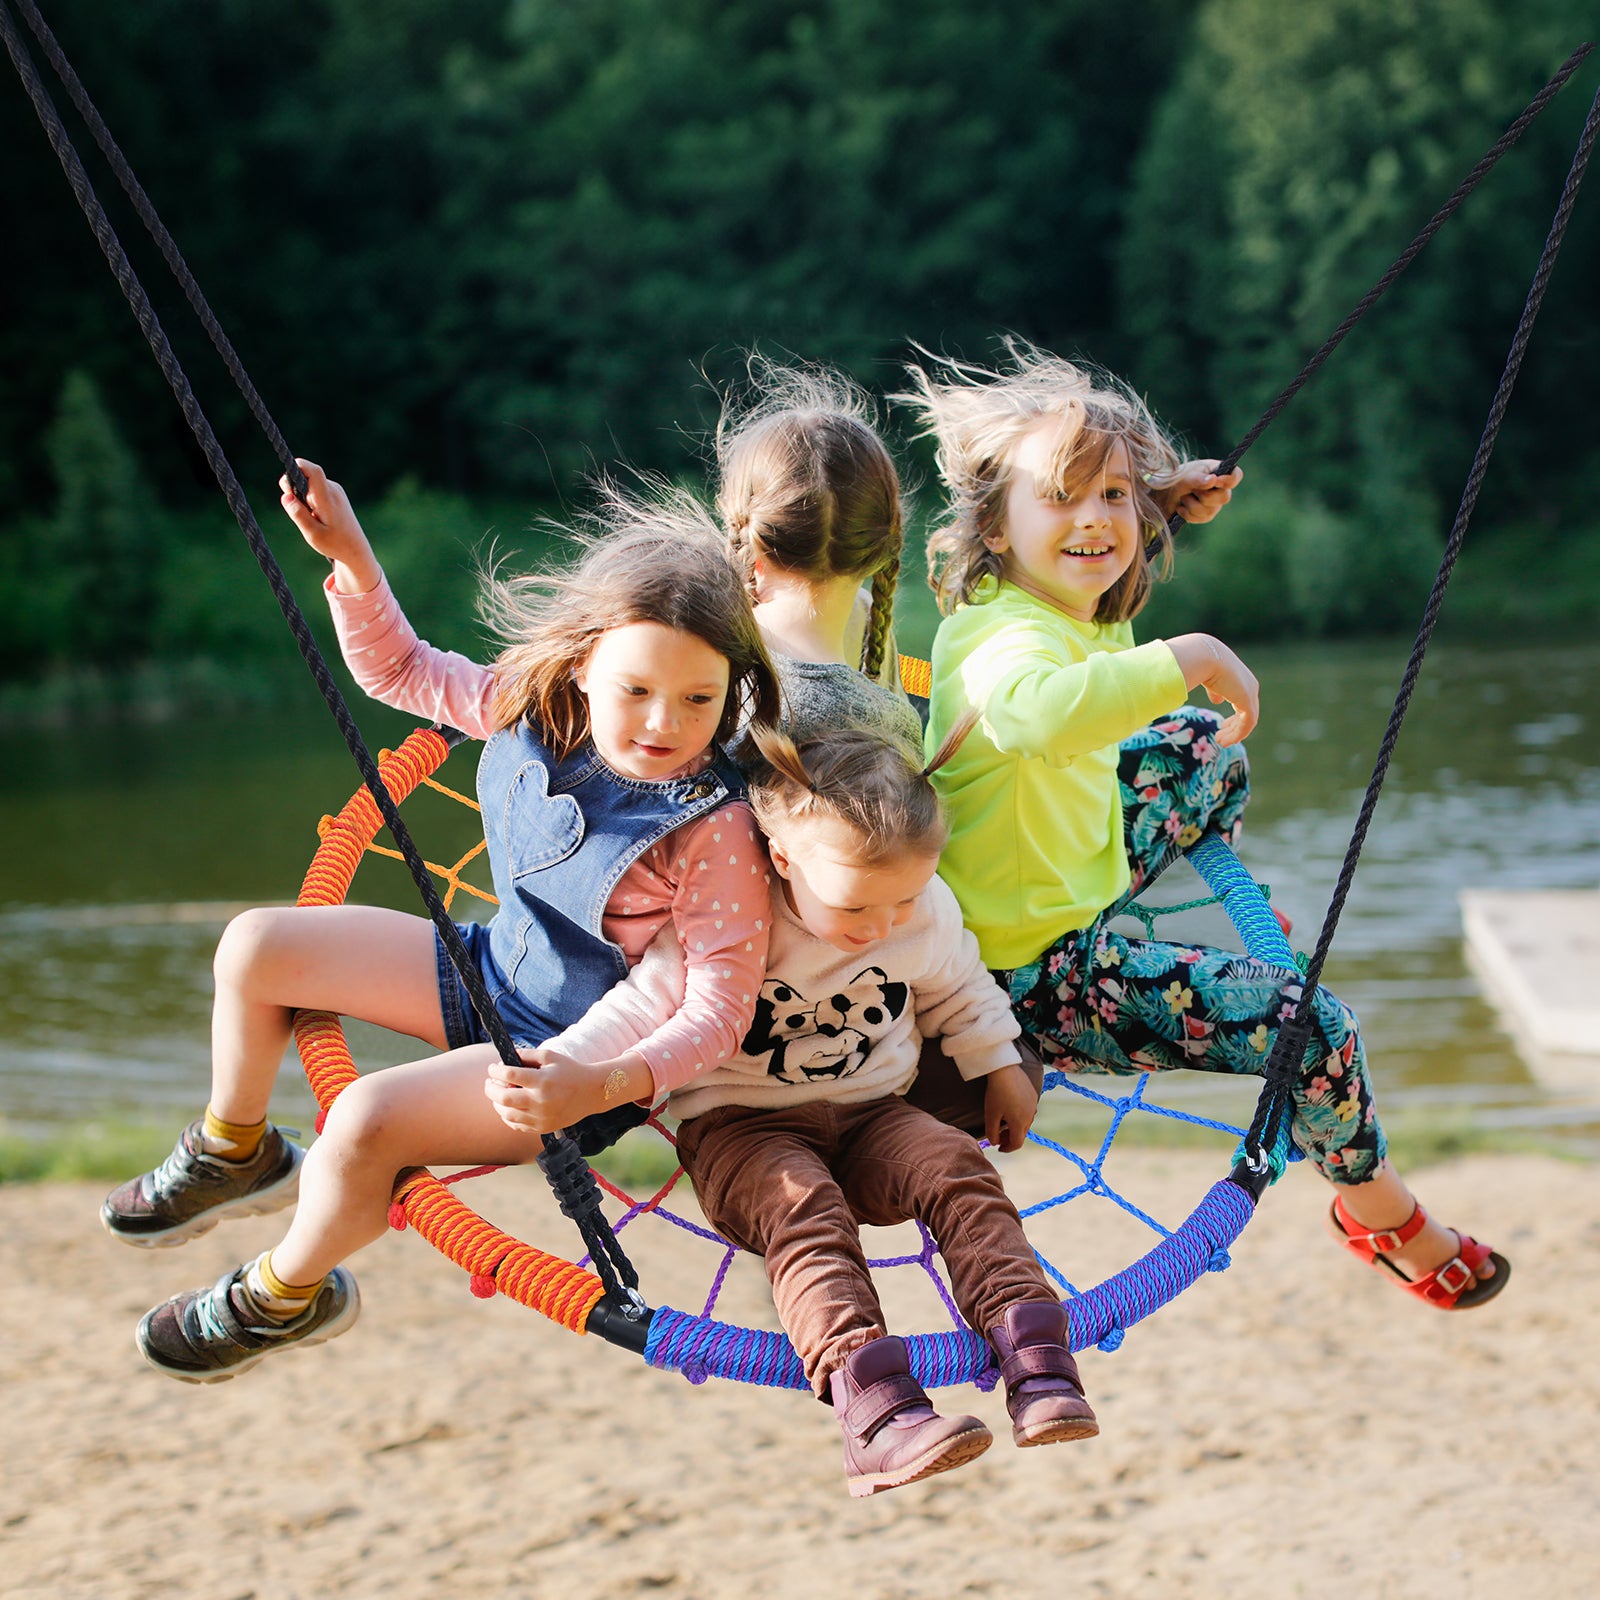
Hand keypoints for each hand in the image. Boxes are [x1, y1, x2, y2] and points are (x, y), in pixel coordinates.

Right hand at [279, 458, 381, 593]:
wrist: (356, 549)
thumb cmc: (335, 544)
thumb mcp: (313, 534)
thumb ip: (298, 514)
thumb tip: (285, 496)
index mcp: (327, 498)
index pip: (313, 470)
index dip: (296, 468)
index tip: (287, 486)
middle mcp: (332, 489)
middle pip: (306, 474)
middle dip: (294, 488)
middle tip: (298, 511)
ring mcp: (335, 490)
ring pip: (309, 483)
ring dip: (302, 496)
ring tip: (310, 517)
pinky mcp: (335, 493)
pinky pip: (314, 489)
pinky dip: (309, 499)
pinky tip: (315, 516)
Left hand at [483, 1046, 650, 1134]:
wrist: (591, 1092)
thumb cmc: (570, 1071)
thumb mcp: (550, 1056)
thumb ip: (526, 1055)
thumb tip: (503, 1061)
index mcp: (542, 1080)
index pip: (509, 1075)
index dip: (495, 1071)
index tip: (492, 1068)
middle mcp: (540, 1101)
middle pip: (503, 1098)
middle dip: (490, 1089)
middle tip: (489, 1083)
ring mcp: (541, 1117)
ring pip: (507, 1114)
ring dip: (497, 1104)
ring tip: (498, 1095)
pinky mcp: (543, 1128)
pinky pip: (517, 1126)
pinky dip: (508, 1117)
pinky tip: (508, 1107)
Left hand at [984, 1062, 1039, 1152]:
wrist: (1004, 1069)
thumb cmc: (996, 1093)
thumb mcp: (990, 1115)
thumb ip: (992, 1133)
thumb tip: (995, 1143)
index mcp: (1020, 1123)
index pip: (1017, 1143)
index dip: (1007, 1148)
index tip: (999, 1148)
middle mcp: (1030, 1116)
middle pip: (1021, 1134)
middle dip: (1010, 1138)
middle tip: (998, 1136)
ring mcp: (1033, 1105)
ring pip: (1025, 1122)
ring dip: (1015, 1126)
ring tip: (1003, 1122)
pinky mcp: (1033, 1095)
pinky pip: (1027, 1111)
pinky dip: (1019, 1115)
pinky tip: (1009, 1109)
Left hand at [1162, 459, 1241, 524]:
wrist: (1161, 497)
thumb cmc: (1174, 481)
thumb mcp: (1183, 477)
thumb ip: (1197, 478)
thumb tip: (1213, 480)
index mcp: (1217, 471)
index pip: (1236, 475)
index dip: (1230, 480)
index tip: (1216, 481)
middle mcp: (1220, 487)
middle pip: (1225, 497)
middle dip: (1205, 496)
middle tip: (1191, 490)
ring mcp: (1214, 502)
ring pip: (1212, 510)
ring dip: (1192, 505)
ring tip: (1183, 497)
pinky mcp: (1206, 515)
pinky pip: (1203, 518)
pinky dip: (1189, 514)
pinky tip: (1181, 507)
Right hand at [1167, 634, 1259, 744]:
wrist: (1203, 656)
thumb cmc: (1199, 663)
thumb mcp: (1208, 678)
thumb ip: (1215, 691)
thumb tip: (1217, 700)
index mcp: (1241, 678)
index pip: (1242, 701)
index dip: (1234, 716)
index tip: (1222, 727)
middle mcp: (1249, 685)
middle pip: (1247, 712)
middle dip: (1234, 726)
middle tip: (1221, 737)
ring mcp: (1250, 693)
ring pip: (1248, 720)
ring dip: (1235, 733)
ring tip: (1221, 742)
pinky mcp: (1247, 701)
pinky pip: (1247, 723)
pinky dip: (1238, 734)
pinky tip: (1227, 741)